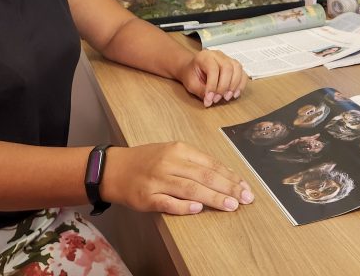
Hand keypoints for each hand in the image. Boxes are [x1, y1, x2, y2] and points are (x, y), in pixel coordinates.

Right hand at [106, 142, 253, 214]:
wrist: (113, 169)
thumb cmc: (146, 161)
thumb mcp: (171, 153)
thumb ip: (194, 162)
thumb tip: (224, 176)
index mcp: (178, 149)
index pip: (210, 163)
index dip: (230, 176)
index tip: (245, 186)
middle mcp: (169, 163)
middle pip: (205, 176)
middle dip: (228, 188)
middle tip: (246, 198)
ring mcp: (157, 180)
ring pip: (190, 189)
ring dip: (213, 198)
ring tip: (231, 205)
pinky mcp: (146, 197)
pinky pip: (168, 202)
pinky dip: (183, 206)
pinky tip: (198, 209)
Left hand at [178, 49, 245, 106]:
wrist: (193, 68)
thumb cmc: (191, 74)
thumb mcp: (191, 84)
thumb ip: (201, 91)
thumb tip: (211, 100)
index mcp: (205, 56)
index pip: (213, 69)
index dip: (212, 85)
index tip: (209, 99)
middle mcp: (217, 55)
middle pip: (227, 68)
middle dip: (224, 86)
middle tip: (217, 99)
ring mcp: (227, 58)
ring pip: (237, 68)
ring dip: (234, 85)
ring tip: (227, 97)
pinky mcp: (234, 65)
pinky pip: (242, 73)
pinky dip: (241, 84)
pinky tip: (235, 94)